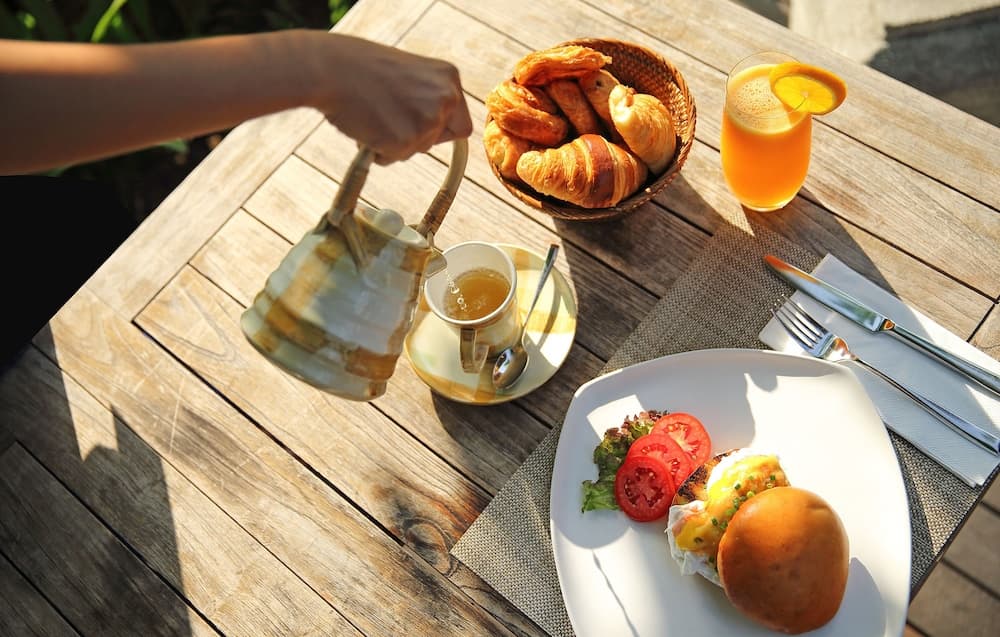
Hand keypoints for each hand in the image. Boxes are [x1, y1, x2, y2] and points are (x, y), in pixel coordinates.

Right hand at [307, 33, 472, 163]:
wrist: (331, 70)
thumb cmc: (360, 68)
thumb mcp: (407, 73)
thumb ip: (425, 95)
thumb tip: (433, 126)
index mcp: (448, 77)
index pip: (461, 120)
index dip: (442, 128)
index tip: (424, 127)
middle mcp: (445, 99)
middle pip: (443, 137)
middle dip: (419, 136)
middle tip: (391, 119)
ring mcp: (428, 121)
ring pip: (419, 148)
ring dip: (397, 142)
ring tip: (373, 117)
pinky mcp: (406, 141)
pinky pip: (396, 157)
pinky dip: (380, 150)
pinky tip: (366, 127)